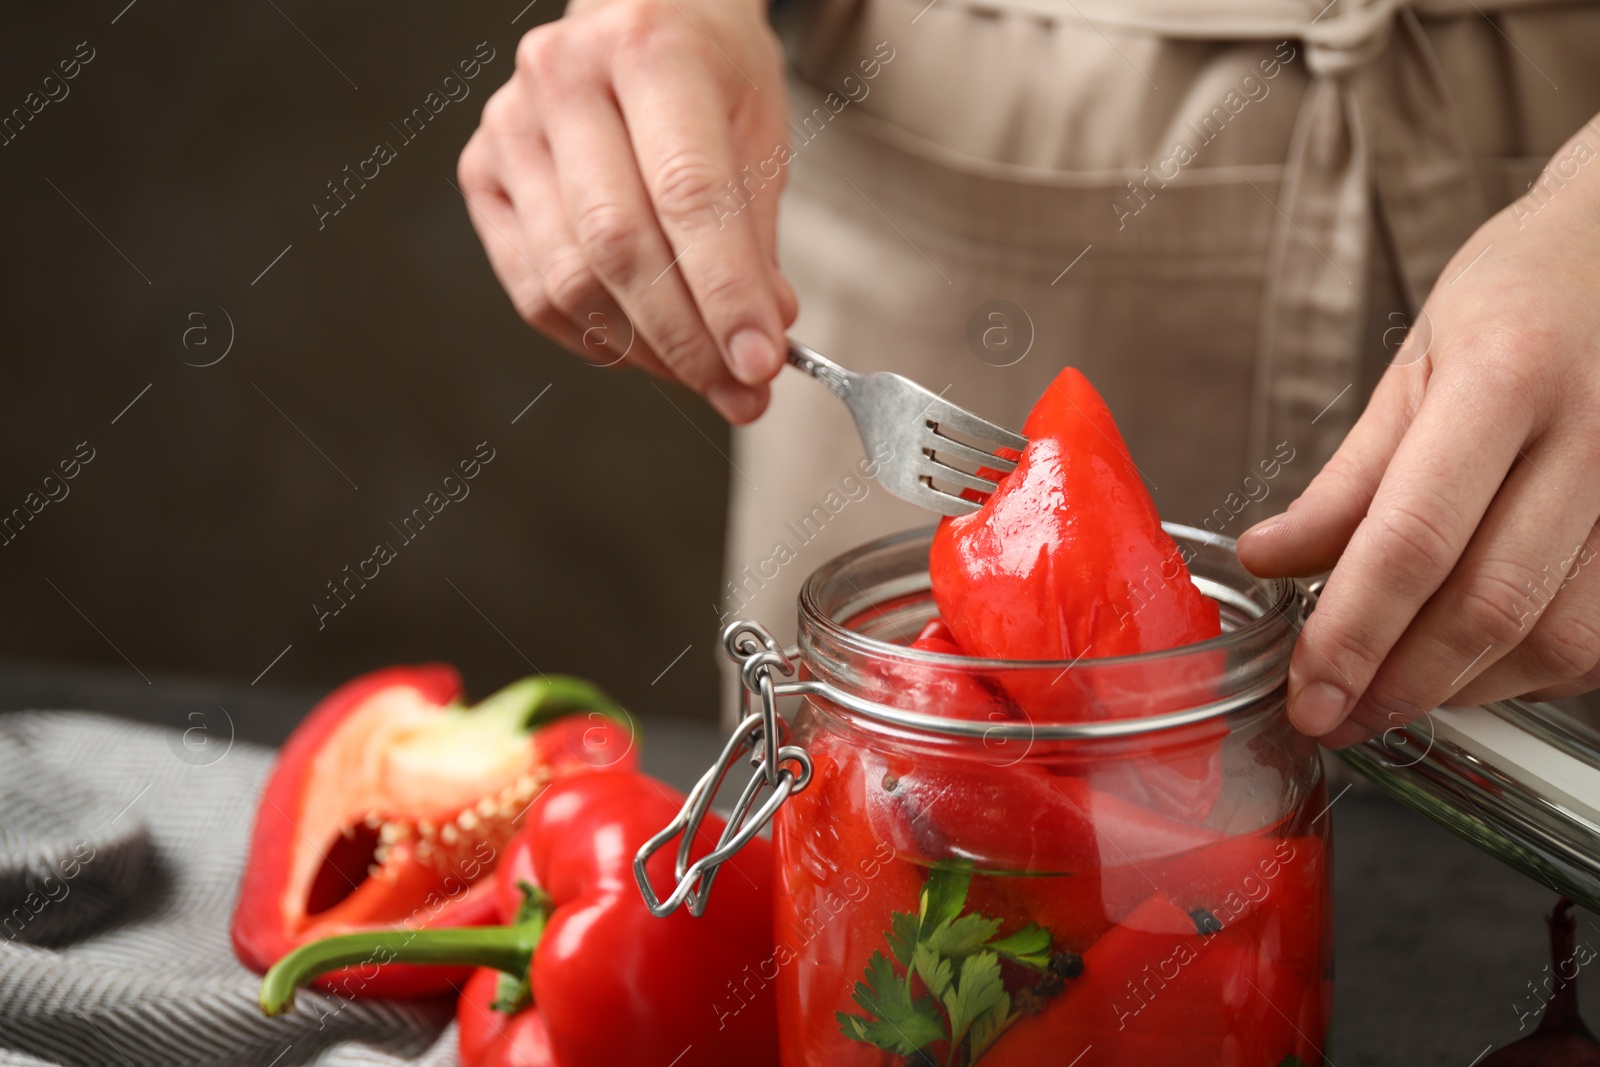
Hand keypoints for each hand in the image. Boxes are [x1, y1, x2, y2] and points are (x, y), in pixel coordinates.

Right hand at [457, 0, 796, 422]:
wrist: (641, 16)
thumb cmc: (707, 71)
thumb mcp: (760, 131)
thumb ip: (755, 236)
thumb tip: (758, 335)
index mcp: (649, 46)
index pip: (687, 195)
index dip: (726, 294)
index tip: (762, 363)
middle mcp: (564, 77)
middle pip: (619, 245)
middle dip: (687, 338)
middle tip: (740, 389)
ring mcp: (510, 125)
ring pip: (570, 280)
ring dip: (645, 351)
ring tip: (702, 372)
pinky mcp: (482, 172)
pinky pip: (534, 291)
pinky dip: (597, 340)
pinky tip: (646, 348)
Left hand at [1238, 117, 1599, 747]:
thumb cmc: (1520, 294)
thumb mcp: (1415, 363)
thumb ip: (1347, 478)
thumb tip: (1272, 559)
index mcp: (1505, 378)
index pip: (1415, 538)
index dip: (1353, 632)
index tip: (1307, 690)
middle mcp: (1588, 437)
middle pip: (1489, 605)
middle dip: (1399, 685)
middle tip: (1333, 717)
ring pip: (1556, 637)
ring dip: (1461, 690)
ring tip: (1388, 695)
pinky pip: (1598, 634)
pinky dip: (1526, 670)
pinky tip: (1470, 663)